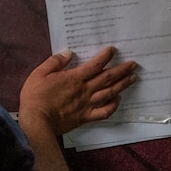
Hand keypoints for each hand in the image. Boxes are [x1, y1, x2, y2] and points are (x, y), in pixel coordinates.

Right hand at [18, 47, 136, 135]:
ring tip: (133, 78)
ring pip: (110, 93)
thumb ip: (55, 62)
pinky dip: (114, 105)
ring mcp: (87, 105)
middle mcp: (85, 90)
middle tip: (134, 64)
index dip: (105, 56)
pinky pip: (104, 112)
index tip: (113, 50)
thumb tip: (69, 53)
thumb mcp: (40, 73)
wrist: (36, 121)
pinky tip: (118, 100)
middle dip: (122, 70)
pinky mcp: (86, 117)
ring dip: (123, 85)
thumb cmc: (35, 96)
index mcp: (74, 78)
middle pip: (107, 78)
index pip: (95, 65)